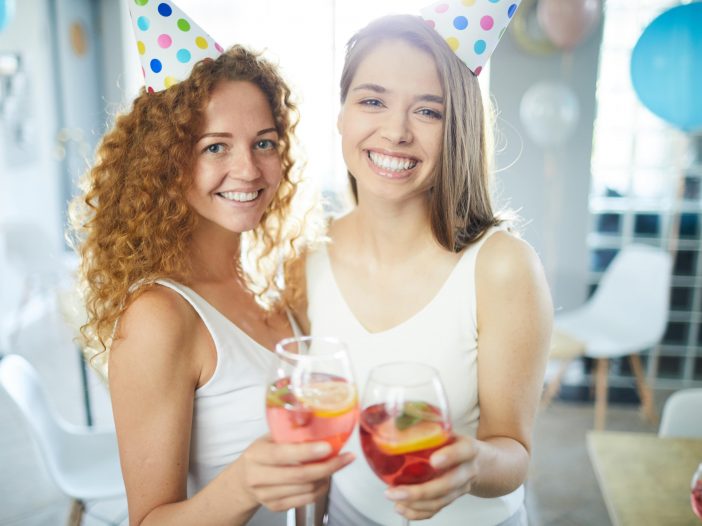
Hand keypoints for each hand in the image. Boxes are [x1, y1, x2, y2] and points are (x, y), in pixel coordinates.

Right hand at [236, 434, 354, 512]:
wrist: (243, 481)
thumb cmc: (261, 454)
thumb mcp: (268, 438)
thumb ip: (288, 430)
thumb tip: (314, 415)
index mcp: (257, 455)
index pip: (283, 454)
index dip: (307, 451)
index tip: (328, 447)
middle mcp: (259, 477)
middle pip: (299, 475)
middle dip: (327, 467)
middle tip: (344, 458)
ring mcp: (266, 495)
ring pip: (306, 489)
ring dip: (326, 477)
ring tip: (335, 465)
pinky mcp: (276, 506)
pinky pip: (306, 500)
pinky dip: (320, 489)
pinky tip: (325, 478)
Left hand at [384, 435, 477, 520]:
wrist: (481, 463)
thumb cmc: (457, 444)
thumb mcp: (450, 432)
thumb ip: (430, 428)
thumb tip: (397, 421)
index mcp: (468, 449)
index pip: (463, 451)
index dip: (450, 457)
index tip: (434, 461)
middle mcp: (466, 471)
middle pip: (447, 485)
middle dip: (421, 491)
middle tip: (396, 491)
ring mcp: (461, 488)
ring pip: (440, 501)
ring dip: (415, 504)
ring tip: (393, 498)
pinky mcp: (453, 499)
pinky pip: (437, 510)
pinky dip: (418, 512)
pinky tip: (402, 508)